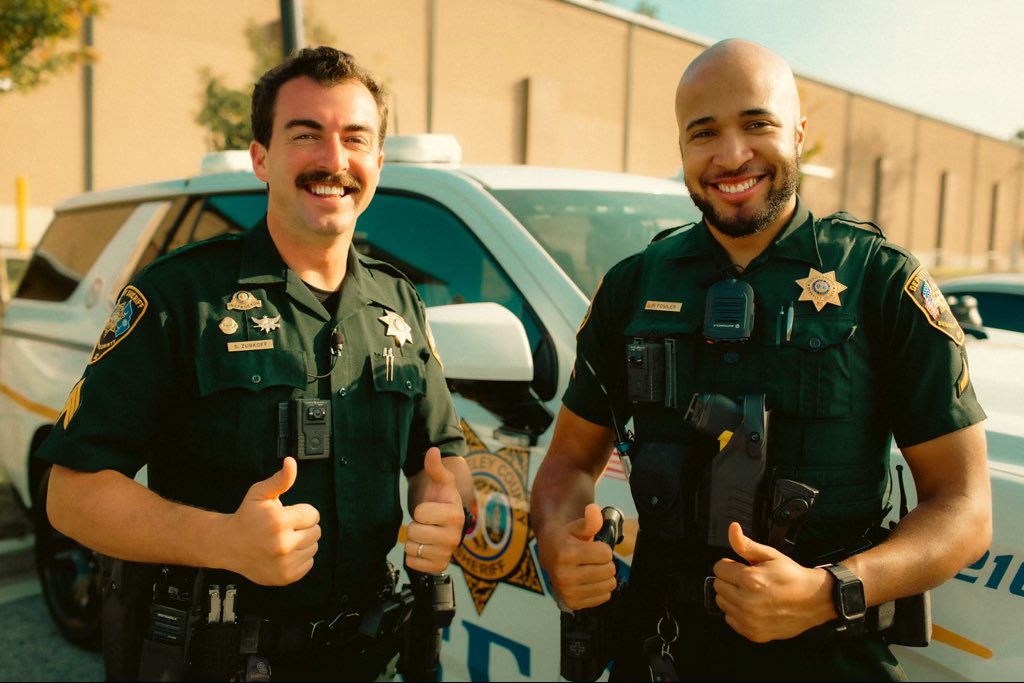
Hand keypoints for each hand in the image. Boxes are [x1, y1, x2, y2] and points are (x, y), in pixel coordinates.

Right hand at [224, 457, 320, 585]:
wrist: (229, 545)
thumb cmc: (247, 517)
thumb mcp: (260, 493)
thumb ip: (280, 479)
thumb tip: (291, 462)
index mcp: (279, 522)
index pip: (314, 515)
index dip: (302, 512)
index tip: (288, 514)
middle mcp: (283, 544)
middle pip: (316, 531)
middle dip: (303, 527)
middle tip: (285, 527)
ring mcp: (285, 563)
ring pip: (314, 547)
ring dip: (303, 542)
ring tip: (284, 539)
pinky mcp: (286, 576)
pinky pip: (309, 563)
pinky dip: (300, 557)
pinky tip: (284, 552)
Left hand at [405, 448, 464, 572]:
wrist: (443, 521)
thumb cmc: (441, 499)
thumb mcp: (440, 481)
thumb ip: (435, 466)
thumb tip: (433, 451)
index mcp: (455, 515)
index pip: (420, 513)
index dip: (420, 510)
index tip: (430, 510)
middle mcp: (455, 537)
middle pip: (414, 532)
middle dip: (415, 526)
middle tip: (426, 523)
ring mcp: (447, 554)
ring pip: (412, 548)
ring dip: (414, 541)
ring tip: (425, 534)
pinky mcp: (439, 566)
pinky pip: (413, 563)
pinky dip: (413, 556)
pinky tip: (423, 547)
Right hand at [536, 503, 615, 610]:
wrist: (548, 553)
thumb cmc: (565, 538)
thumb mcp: (576, 526)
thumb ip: (589, 521)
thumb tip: (594, 510)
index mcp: (565, 554)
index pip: (606, 554)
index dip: (603, 548)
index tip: (593, 547)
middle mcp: (565, 576)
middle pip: (608, 570)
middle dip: (605, 562)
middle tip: (593, 559)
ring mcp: (568, 592)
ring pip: (608, 585)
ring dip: (605, 576)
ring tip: (592, 568)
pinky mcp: (573, 603)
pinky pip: (604, 597)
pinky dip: (601, 588)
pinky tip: (590, 580)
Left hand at [712, 522, 832, 641]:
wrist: (814, 600)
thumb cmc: (793, 577)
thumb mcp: (770, 555)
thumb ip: (746, 544)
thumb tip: (732, 529)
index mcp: (750, 580)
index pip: (718, 568)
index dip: (730, 565)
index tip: (741, 567)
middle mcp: (747, 602)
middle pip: (718, 586)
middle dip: (730, 580)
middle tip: (748, 580)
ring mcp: (750, 620)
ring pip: (722, 603)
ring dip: (732, 596)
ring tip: (751, 593)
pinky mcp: (753, 633)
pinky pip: (730, 619)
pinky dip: (738, 612)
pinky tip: (753, 606)